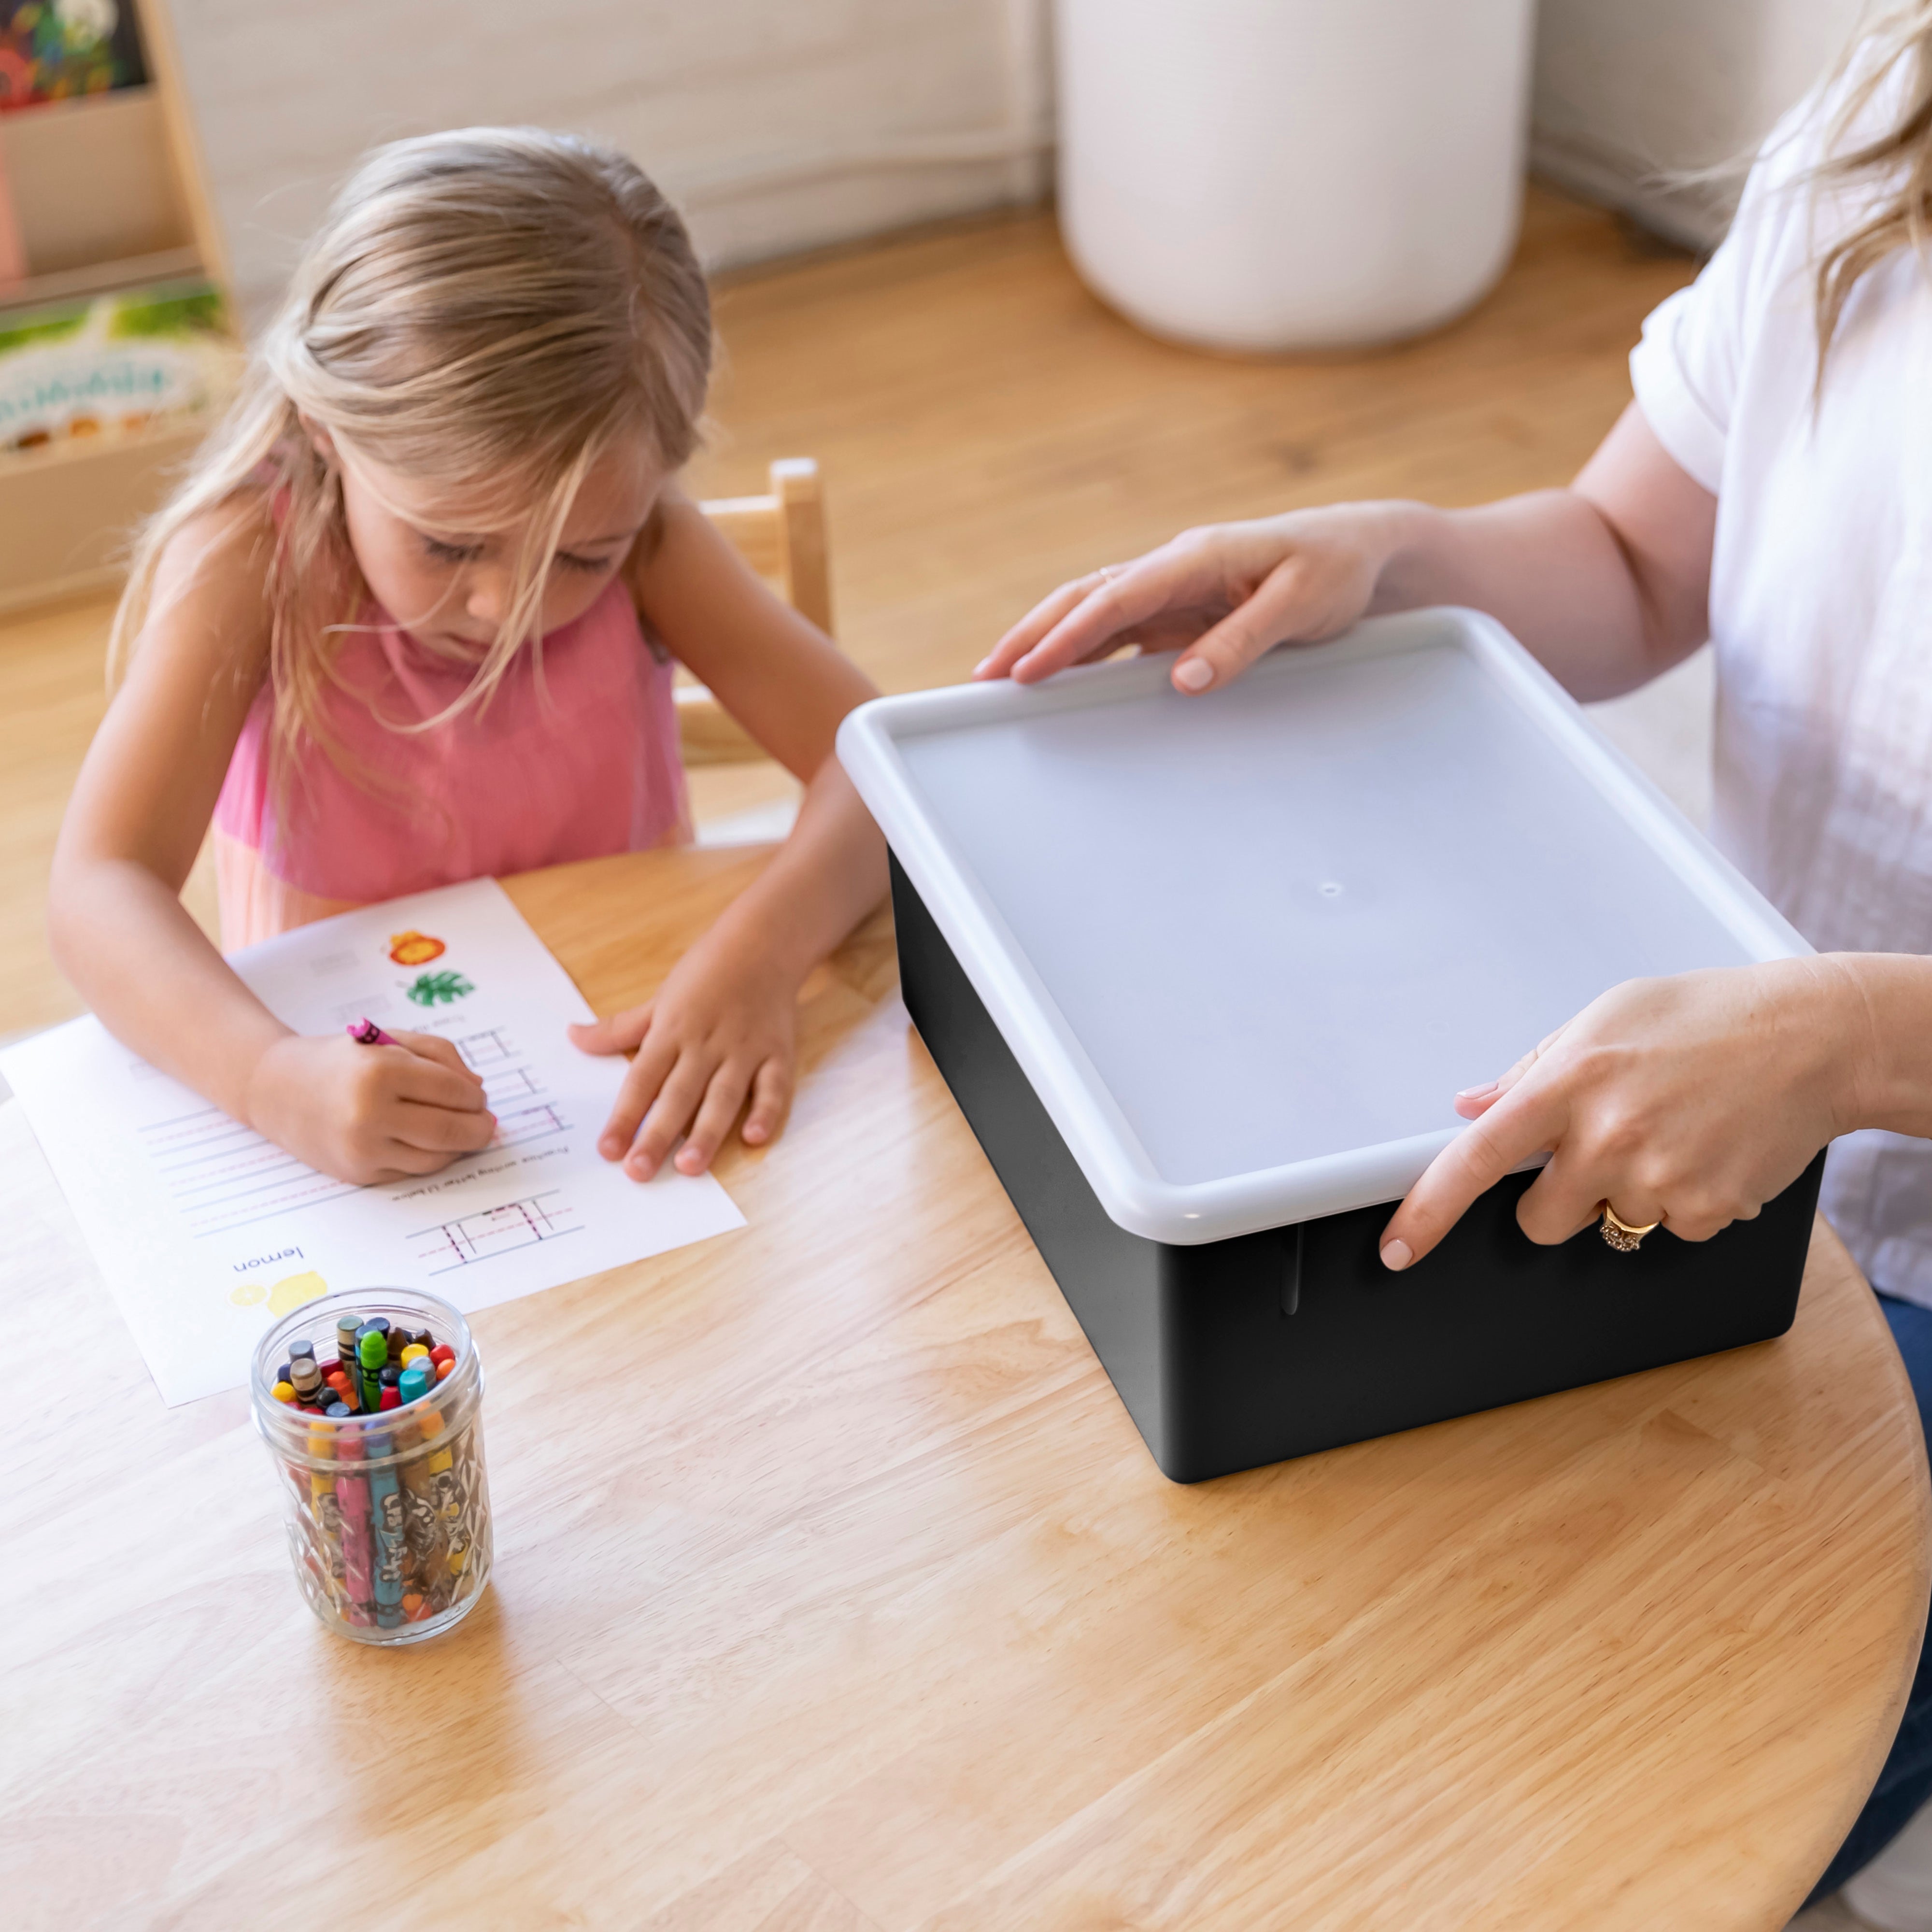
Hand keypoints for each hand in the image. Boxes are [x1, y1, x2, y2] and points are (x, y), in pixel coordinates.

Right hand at [246, 1030, 494, 1184]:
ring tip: (463, 1133)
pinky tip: (430, 1143)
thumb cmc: (341, 1060)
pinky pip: (411, 1171)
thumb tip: (478, 1091)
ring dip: (459, 1148)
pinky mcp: (357, 1174)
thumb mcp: (390, 1040)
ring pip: (436, 1158)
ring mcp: (362, 1149)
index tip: (480, 1098)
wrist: (276, 1089)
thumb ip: (441, 1056)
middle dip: (479, 1128)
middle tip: (487, 1123)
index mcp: (380, 1072)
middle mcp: (369, 1114)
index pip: (453, 1091)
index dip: (475, 1097)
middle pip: (451, 1131)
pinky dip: (428, 1158)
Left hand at [570, 932, 794, 1180]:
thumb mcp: (660, 998)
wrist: (763, 942)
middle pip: (677, 1094)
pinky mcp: (778, 1053)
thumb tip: (573, 1037)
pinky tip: (754, 1138)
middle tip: (639, 1171)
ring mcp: (744, 1049)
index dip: (624, 1116)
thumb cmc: (707, 972)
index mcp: (672, 1030)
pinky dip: (766, 1111)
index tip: (607, 1150)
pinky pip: (773, 1086)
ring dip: (707, 1132)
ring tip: (689, 1167)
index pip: (641, 1079)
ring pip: (722, 1096)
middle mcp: (705, 1043)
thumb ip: (619, 1028)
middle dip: (657, 1134)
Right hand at [972, 504, 1404, 692]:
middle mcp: (1174, 569)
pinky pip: (1120, 631)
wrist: (1362, 551)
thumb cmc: (1336, 570)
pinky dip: (1083, 652)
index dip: (1068, 635)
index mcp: (1197, 557)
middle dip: (1032, 635)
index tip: (1030, 669)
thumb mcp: (1303, 605)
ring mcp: (1173, 590)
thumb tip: (1186, 681)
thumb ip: (1244, 642)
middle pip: (1085, 598)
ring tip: (1005, 678)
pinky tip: (1059, 678)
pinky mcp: (1180, 612)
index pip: (1116, 598)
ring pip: (1094, 612)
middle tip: (988, 675)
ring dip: (1048, 641)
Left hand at [1377, 960, 1860, 1269]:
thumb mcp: (1605, 1018)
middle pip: (1540, 1218)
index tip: (1396, 1248)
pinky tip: (1708, 1150)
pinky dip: (1684, 1201)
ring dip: (1629, 1193)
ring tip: (1672, 1133)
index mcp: (1567, 1081)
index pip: (1475, 1160)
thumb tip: (1471, 1106)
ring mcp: (1656, 1176)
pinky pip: (1670, 1229)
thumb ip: (1530, 1070)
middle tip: (1601, 1150)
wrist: (1813, 1037)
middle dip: (1557, 1201)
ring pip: (1609, 1224)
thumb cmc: (1706, 1018)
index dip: (1426, 1211)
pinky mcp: (1705, 1208)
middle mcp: (1606, 1135)